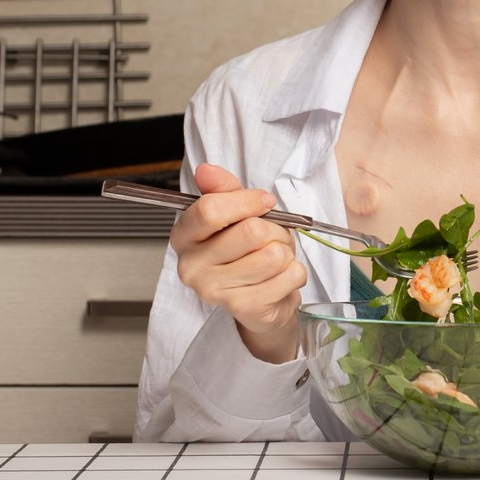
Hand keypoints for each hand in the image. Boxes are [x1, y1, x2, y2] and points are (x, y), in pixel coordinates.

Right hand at [172, 163, 307, 363]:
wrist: (258, 302)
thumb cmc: (245, 252)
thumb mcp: (234, 213)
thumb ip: (223, 189)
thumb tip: (206, 170)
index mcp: (184, 236)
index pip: (210, 210)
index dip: (247, 201)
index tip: (265, 202)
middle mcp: (191, 266)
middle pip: (250, 231)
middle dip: (274, 231)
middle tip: (271, 239)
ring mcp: (215, 290)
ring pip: (273, 255)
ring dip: (285, 253)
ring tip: (275, 260)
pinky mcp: (243, 308)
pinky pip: (289, 276)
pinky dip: (295, 273)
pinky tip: (280, 278)